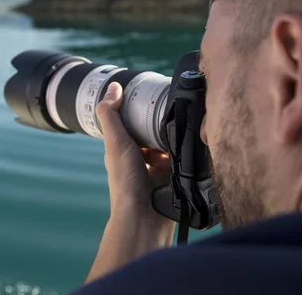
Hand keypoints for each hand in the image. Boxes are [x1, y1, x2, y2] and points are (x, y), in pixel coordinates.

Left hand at [85, 81, 175, 282]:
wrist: (145, 216)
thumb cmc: (126, 181)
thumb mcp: (116, 143)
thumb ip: (111, 116)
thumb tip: (113, 86)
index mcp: (123, 148)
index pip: (131, 121)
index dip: (140, 107)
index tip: (152, 91)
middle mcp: (139, 157)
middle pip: (151, 131)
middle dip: (160, 120)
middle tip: (172, 104)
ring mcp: (157, 167)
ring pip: (168, 143)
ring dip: (174, 134)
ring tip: (183, 120)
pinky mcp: (173, 176)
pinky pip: (181, 157)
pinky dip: (184, 150)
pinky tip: (191, 141)